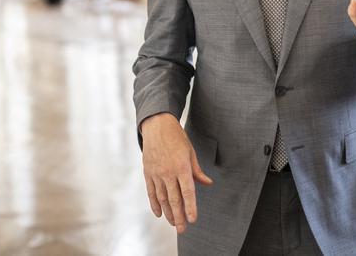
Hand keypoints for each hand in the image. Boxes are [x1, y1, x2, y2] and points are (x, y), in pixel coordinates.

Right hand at [140, 113, 212, 233]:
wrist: (157, 126)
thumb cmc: (177, 138)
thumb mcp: (191, 152)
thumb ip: (197, 171)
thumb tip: (207, 183)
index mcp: (182, 167)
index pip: (188, 192)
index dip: (191, 207)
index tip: (193, 219)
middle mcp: (168, 172)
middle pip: (174, 199)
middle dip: (179, 216)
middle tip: (183, 229)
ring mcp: (157, 174)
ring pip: (162, 198)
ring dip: (168, 213)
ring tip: (174, 223)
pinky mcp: (148, 173)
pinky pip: (151, 192)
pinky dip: (155, 204)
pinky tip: (159, 213)